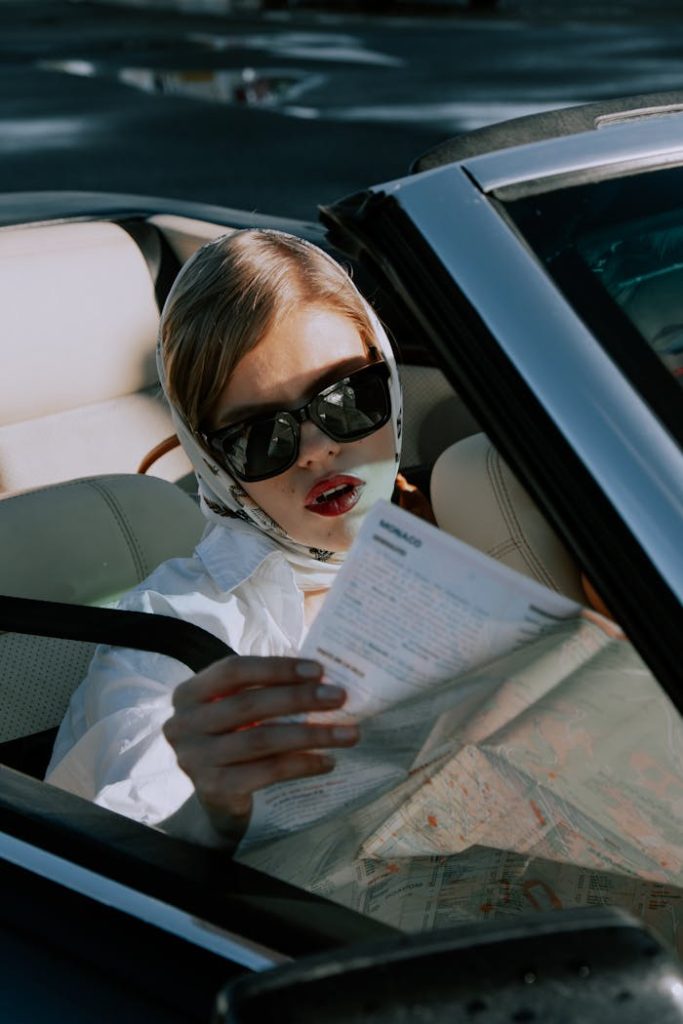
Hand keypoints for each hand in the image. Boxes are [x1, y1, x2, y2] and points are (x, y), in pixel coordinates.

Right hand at [162, 656, 357, 843]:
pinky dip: (302, 764)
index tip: (318, 670)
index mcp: (188, 693)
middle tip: (339, 697)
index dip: (276, 668)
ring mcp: (195, 760)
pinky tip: (327, 761)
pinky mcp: (214, 790)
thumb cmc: (236, 738)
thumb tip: (324, 678)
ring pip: (261, 739)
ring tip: (348, 733)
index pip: (233, 670)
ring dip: (311, 734)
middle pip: (249, 704)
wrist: (218, 799)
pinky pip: (267, 772)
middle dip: (300, 698)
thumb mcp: (240, 708)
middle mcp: (183, 725)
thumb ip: (267, 690)